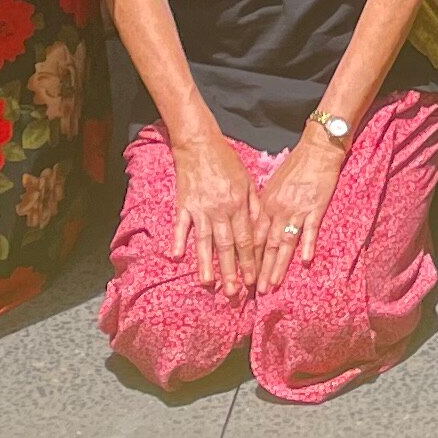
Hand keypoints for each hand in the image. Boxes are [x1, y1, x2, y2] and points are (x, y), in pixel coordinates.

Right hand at [171, 129, 262, 296]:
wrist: (199, 143)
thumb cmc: (226, 160)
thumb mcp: (248, 180)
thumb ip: (255, 205)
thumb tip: (261, 230)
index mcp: (239, 204)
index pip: (246, 239)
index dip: (250, 262)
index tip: (253, 281)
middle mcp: (220, 209)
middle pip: (227, 245)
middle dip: (231, 271)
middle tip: (233, 294)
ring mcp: (200, 208)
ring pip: (205, 241)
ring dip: (207, 264)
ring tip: (209, 284)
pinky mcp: (183, 204)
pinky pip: (180, 226)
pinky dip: (178, 241)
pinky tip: (176, 257)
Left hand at [256, 128, 344, 283]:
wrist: (317, 150)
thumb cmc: (294, 167)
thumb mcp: (272, 185)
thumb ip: (264, 207)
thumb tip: (253, 227)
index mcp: (265, 205)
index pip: (254, 237)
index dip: (249, 259)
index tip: (244, 277)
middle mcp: (278, 209)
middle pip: (267, 245)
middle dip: (261, 270)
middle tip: (256, 291)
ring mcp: (296, 210)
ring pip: (285, 242)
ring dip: (278, 266)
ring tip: (273, 285)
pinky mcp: (315, 208)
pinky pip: (310, 230)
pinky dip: (307, 245)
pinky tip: (304, 261)